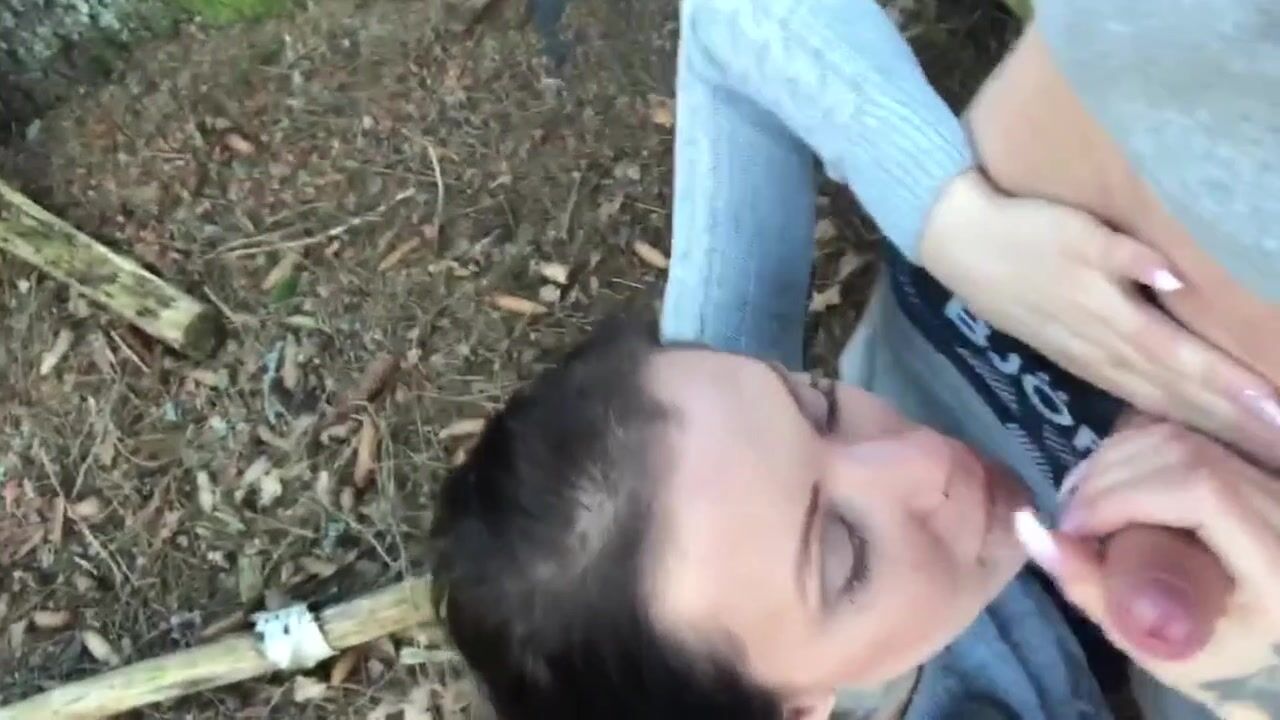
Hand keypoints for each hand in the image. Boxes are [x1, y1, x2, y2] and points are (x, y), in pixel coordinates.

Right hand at [919, 170, 1279, 465]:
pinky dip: (1166, 415)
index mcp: (1110, 317)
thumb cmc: (1022, 227)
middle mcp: (1102, 349)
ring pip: (1156, 401)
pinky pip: (1130, 397)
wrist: (957, 241)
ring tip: (1247, 443)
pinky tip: (1187, 425)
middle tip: (1277, 442)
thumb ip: (1125, 255)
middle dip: (1231, 420)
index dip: (1232, 386)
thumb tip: (1175, 277)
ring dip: (1204, 425)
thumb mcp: (1075, 230)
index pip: (1185, 360)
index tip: (1275, 408)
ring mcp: (1085, 359)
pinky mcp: (1071, 358)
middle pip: (1178, 393)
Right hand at [1039, 423, 1279, 718]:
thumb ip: (1092, 590)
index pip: (1201, 489)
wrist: (1272, 645)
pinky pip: (1182, 433)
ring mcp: (1270, 476)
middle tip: (1069, 520)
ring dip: (1112, 461)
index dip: (1125, 493)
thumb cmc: (1220, 659)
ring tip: (1085, 505)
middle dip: (1106, 477)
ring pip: (1177, 434)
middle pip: (1181, 451)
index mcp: (1274, 558)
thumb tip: (1027, 529)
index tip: (1073, 526)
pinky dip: (1131, 451)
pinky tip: (1109, 484)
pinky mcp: (1253, 462)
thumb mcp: (1156, 645)